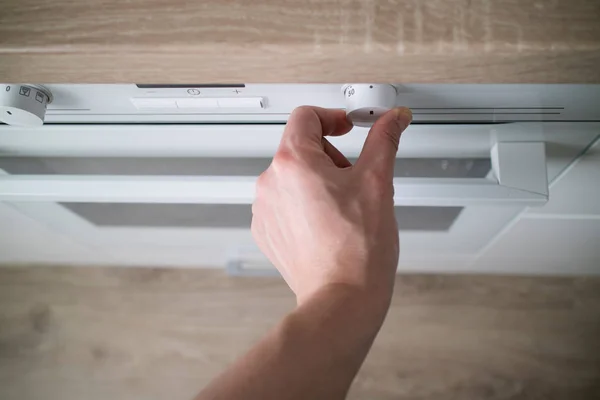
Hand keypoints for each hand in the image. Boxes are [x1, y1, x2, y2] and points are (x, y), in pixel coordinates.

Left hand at [251, 106, 411, 305]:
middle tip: (355, 181)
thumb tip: (394, 119)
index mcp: (293, 162)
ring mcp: (265, 209)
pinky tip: (329, 225)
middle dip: (331, 157)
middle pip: (301, 148)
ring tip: (344, 210)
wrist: (342, 298)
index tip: (347, 127)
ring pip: (294, 177)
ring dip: (319, 182)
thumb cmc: (357, 249)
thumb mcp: (378, 182)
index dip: (332, 118)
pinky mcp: (267, 231)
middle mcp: (270, 183)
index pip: (306, 116)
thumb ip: (384, 140)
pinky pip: (286, 203)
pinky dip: (306, 205)